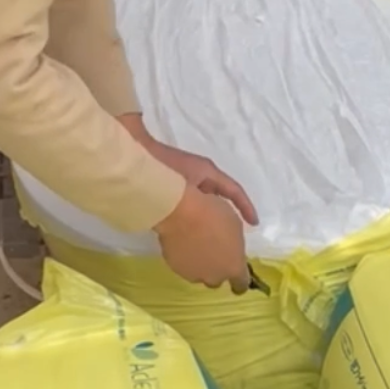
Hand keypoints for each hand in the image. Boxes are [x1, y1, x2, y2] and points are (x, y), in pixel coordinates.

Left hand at [118, 115, 258, 226]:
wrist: (136, 154)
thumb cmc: (165, 168)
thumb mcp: (192, 183)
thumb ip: (207, 198)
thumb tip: (216, 216)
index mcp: (208, 171)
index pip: (233, 191)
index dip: (245, 207)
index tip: (253, 224)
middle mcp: (199, 174)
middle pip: (220, 196)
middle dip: (229, 213)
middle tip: (234, 233)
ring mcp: (185, 179)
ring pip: (205, 200)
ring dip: (211, 214)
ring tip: (215, 234)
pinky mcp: (171, 186)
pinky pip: (190, 202)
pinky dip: (194, 213)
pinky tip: (190, 228)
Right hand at [154, 183, 250, 292]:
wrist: (177, 210)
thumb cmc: (212, 212)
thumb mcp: (235, 220)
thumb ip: (240, 235)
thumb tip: (250, 227)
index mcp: (233, 267)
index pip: (241, 284)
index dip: (239, 278)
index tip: (235, 269)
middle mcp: (214, 277)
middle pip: (218, 280)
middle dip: (217, 269)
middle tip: (213, 250)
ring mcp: (193, 275)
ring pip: (199, 274)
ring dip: (200, 265)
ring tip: (196, 243)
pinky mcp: (175, 268)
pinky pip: (184, 266)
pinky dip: (185, 258)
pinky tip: (183, 242)